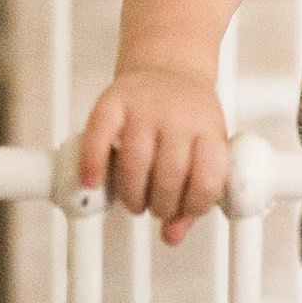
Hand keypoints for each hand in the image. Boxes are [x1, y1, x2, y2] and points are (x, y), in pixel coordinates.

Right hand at [79, 68, 229, 245]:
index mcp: (208, 129)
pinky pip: (98, 135)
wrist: (170, 65)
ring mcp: (144, 106)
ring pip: (135, 163)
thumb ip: (193, 195)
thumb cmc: (188, 120)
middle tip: (153, 208)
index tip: (181, 212)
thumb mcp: (204, 150)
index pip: (207, 180)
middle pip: (169, 176)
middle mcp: (177, 115)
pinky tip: (93, 182)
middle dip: (160, 205)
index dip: (193, 206)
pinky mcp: (113, 100)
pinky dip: (92, 163)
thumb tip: (171, 237)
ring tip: (134, 202)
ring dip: (132, 195)